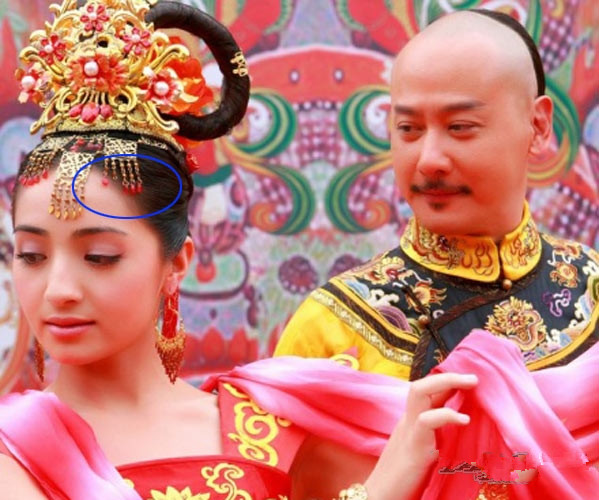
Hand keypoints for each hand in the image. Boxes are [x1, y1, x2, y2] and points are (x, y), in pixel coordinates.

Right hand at [364, 372, 477, 499]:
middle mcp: (407, 421)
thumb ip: (438, 439)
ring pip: (419, 391)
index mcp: (411, 422)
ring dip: (446, 382)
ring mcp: (408, 431)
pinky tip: (464, 420)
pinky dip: (446, 415)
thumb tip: (465, 431)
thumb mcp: (425, 454)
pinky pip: (426, 421)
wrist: (380, 498)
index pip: (427, 393)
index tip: (470, 379)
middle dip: (448, 375)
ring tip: (470, 382)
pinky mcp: (412, 447)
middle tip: (474, 376)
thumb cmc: (404, 481)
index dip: (447, 382)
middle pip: (421, 385)